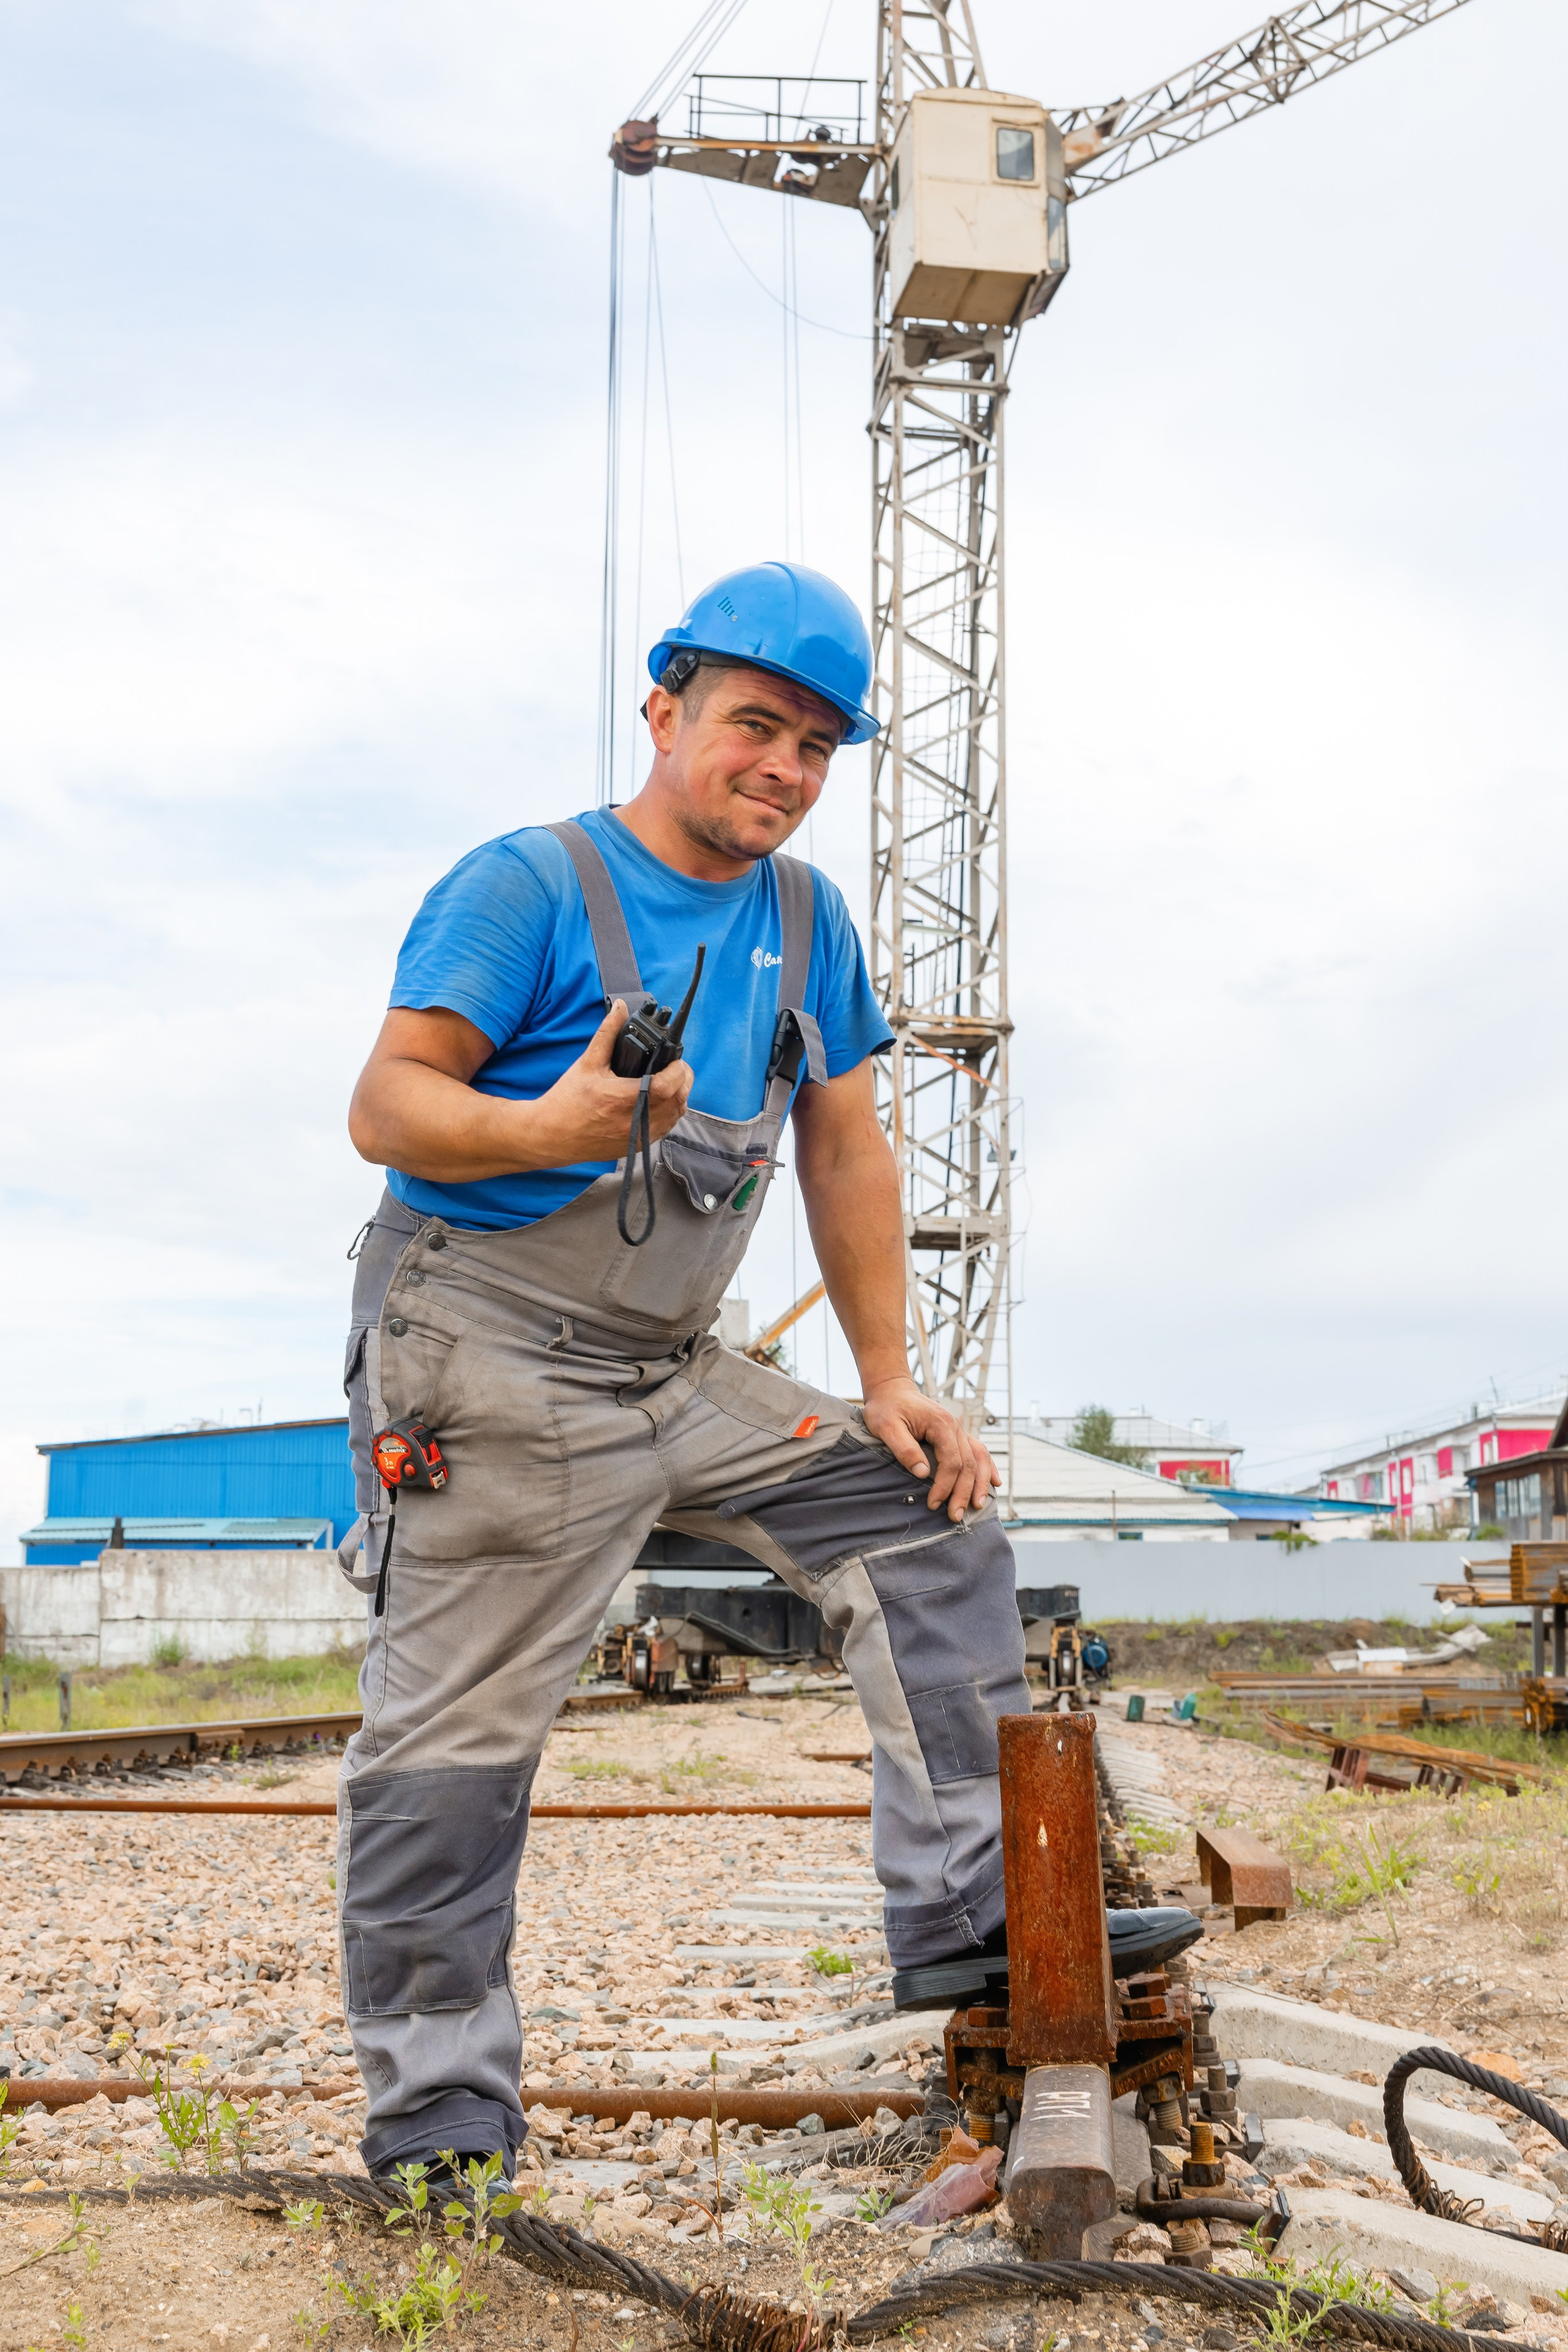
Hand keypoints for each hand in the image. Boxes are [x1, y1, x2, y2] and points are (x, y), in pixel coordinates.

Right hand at [526, 1000, 692, 1165]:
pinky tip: (661, 1100)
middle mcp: (633, 1121)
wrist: (552, 1136)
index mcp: (621, 1098)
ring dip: (679, 1096)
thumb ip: (607, 1033)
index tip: (674, 1058)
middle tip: (674, 1066)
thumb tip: (620, 1008)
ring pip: (676, 1116)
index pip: (666, 1085)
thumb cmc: (567, 1101)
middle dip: (682, 1079)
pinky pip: (666, 1128)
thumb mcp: (587, 1063)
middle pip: (678, 1100)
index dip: (677, 1069)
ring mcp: (637, 1136)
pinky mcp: (637, 1146)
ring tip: (669, 1080)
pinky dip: (670, 1113)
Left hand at [860, 1376, 1000, 1522]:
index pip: (952, 1461)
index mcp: (941, 1423)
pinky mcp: (957, 1434)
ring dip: (980, 1483)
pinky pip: (978, 1451)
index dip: (945, 1486)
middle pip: (968, 1464)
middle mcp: (955, 1426)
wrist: (891, 1390)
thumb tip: (923, 1473)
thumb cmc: (886, 1408)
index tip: (934, 1504)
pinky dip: (987, 1468)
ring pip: (979, 1458)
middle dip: (963, 1493)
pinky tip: (994, 1482)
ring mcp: (959, 1429)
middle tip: (955, 1517)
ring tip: (977, 1505)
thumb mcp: (886, 1427)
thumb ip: (904, 1449)